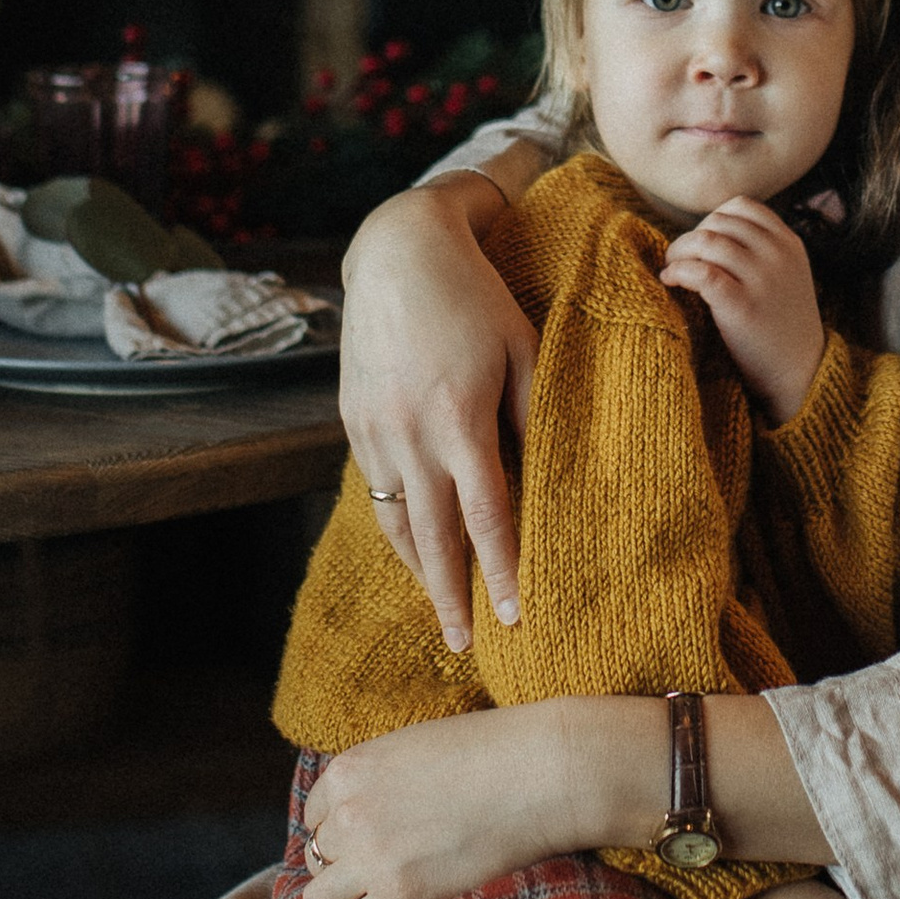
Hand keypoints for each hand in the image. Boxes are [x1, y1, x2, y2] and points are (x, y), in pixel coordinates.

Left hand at [302, 705, 583, 898]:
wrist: (539, 772)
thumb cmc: (491, 751)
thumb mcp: (413, 746)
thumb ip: (377, 778)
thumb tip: (364, 809)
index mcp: (348, 770)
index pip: (312, 816)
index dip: (336, 834)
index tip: (361, 845)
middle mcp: (348, 813)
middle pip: (314, 860)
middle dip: (339, 870)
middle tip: (370, 878)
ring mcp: (371, 857)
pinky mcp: (401, 896)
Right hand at [339, 177, 539, 650]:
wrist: (397, 251)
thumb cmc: (476, 296)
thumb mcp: (522, 348)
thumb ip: (533, 415)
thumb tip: (546, 477)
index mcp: (460, 418)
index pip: (486, 515)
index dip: (503, 571)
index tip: (517, 616)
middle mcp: (411, 434)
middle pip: (432, 537)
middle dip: (451, 597)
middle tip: (467, 646)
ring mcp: (374, 430)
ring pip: (395, 521)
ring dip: (418, 571)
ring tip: (439, 609)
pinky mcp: (353, 420)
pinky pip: (376, 490)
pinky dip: (396, 527)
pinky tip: (414, 546)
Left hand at [658, 197, 825, 422]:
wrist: (801, 372)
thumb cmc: (783, 323)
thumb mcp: (787, 274)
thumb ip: (762, 249)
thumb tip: (708, 232)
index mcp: (789, 243)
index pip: (742, 206)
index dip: (713, 218)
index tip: (701, 241)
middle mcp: (778, 255)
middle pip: (719, 222)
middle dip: (691, 235)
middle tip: (678, 256)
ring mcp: (762, 279)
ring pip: (706, 241)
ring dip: (679, 251)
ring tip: (671, 267)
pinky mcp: (742, 306)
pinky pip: (701, 272)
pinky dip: (678, 270)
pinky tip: (670, 280)